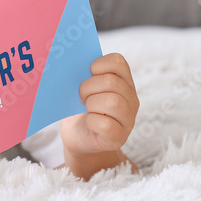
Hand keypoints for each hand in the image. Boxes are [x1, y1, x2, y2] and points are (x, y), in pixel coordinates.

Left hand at [60, 53, 138, 172]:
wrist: (78, 137)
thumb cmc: (80, 108)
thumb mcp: (84, 87)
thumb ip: (84, 75)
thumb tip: (69, 64)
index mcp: (124, 81)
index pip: (118, 62)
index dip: (98, 65)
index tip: (88, 75)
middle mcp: (131, 99)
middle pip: (112, 82)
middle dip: (88, 87)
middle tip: (82, 96)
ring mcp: (128, 119)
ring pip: (112, 102)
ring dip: (91, 104)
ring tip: (87, 109)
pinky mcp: (119, 138)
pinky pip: (106, 125)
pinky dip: (92, 122)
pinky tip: (89, 123)